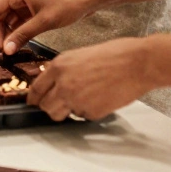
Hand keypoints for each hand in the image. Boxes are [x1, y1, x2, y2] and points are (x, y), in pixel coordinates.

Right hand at [0, 0, 96, 54]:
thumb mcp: (44, 21)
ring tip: (2, 49)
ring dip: (1, 33)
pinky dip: (12, 31)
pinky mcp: (29, 6)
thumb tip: (5, 50)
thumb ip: (22, 35)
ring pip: (4, 18)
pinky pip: (14, 19)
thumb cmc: (69, 2)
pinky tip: (11, 43)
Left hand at [28, 37, 154, 121]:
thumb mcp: (79, 55)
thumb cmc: (113, 54)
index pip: (36, 89)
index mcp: (58, 67)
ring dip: (65, 111)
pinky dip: (88, 111)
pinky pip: (82, 116)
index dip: (34, 98)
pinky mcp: (91, 112)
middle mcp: (63, 84)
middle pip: (45, 106)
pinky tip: (99, 98)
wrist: (137, 63)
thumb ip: (63, 70)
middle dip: (50, 106)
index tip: (33, 102)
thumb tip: (53, 83)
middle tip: (59, 104)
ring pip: (59, 115)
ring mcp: (76, 100)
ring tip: (80, 100)